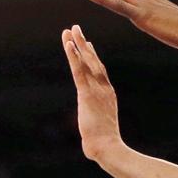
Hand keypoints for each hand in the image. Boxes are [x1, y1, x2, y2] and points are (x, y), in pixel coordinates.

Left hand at [62, 25, 123, 161]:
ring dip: (77, 44)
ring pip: (86, 61)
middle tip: (77, 29)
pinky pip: (78, 71)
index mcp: (108, 95)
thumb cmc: (104, 145)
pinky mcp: (87, 94)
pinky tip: (69, 44)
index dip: (92, 56)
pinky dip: (73, 56)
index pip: (99, 71)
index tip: (87, 44)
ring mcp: (96, 90)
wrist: (107, 148)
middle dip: (84, 44)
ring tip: (71, 29)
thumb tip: (90, 138)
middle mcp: (104, 89)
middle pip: (93, 61)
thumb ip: (94, 125)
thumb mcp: (100, 130)